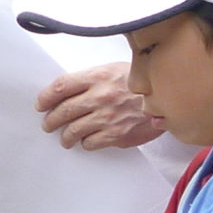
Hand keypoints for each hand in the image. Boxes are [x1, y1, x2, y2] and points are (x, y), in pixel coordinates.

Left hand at [39, 63, 168, 150]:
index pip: (60, 87)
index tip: (41, 105)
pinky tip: (87, 141)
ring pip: (73, 131)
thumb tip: (70, 91)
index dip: (45, 98)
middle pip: (62, 111)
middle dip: (51, 120)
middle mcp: (99, 97)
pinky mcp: (116, 135)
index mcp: (98, 77)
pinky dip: (85, 143)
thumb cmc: (144, 84)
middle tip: (48, 124)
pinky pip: (90, 143)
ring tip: (65, 138)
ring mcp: (107, 117)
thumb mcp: (118, 69)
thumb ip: (94, 78)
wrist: (171, 99)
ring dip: (65, 136)